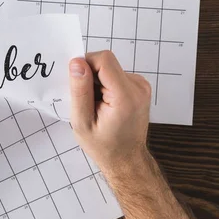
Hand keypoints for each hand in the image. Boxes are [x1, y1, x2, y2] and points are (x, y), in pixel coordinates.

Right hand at [68, 51, 151, 177]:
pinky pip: (115, 74)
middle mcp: (138, 87)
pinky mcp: (139, 86)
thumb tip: (76, 62)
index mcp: (125, 96)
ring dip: (97, 82)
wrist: (127, 159)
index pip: (103, 59)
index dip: (85, 65)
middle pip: (106, 63)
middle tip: (87, 101)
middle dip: (90, 77)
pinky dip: (105, 85)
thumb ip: (79, 90)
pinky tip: (104, 104)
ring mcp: (141, 85)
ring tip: (96, 105)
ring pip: (109, 68)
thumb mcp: (82, 122)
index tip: (77, 84)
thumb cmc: (104, 146)